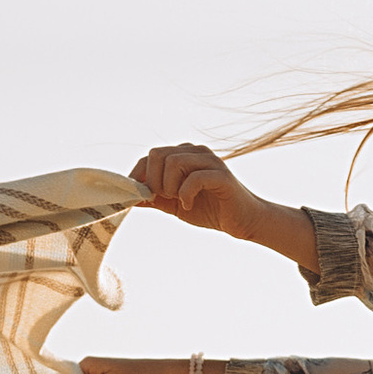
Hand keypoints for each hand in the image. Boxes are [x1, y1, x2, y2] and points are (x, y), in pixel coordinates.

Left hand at [131, 149, 316, 273]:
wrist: (244, 222)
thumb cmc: (210, 210)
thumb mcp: (174, 204)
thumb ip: (154, 197)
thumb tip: (128, 197)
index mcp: (184, 155)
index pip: (150, 156)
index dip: (139, 175)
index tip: (140, 195)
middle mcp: (196, 152)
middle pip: (158, 155)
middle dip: (154, 181)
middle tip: (165, 198)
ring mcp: (210, 161)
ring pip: (173, 162)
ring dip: (169, 187)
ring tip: (179, 201)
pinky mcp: (221, 175)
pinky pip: (193, 178)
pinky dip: (185, 194)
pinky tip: (189, 205)